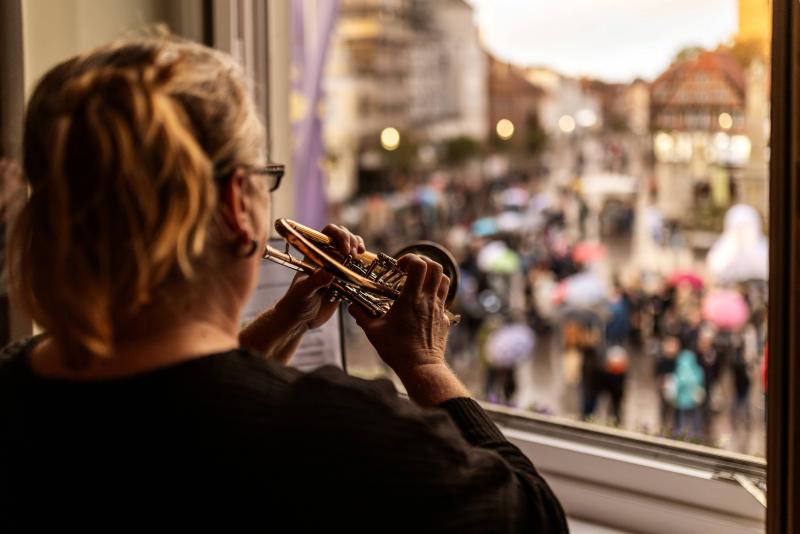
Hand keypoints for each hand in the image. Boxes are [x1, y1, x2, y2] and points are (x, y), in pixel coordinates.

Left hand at [274, 223, 364, 329]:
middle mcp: (326, 259)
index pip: (327, 234)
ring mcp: (336, 270)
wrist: (299, 320)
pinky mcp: (344, 282)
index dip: (338, 235)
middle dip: (351, 240)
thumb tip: (330, 272)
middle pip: (342, 238)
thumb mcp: (303, 291)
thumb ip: (315, 281)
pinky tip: (365, 268)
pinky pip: (356, 269)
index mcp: (314, 255)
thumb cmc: (295, 303)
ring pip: (351, 250)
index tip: (345, 249)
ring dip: (359, 248)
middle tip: (353, 253)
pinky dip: (363, 266)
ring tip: (360, 255)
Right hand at [348, 254, 451, 377]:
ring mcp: (439, 309)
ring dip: (433, 274)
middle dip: (423, 261)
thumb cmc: (397, 350)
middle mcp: (428, 300)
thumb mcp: (373, 332)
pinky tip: (423, 303)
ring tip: (419, 281)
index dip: (410, 259)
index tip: (399, 266)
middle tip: (410, 269)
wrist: (421, 368)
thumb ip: (361, 315)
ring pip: (444, 280)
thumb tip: (351, 306)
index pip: (419, 266)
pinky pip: (444, 299)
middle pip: (436, 267)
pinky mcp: (444, 319)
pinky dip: (435, 293)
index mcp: (411, 299)